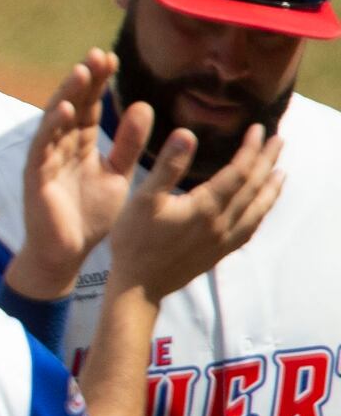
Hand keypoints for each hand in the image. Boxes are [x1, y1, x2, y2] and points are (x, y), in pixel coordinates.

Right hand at [4, 51, 142, 300]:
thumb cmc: (89, 216)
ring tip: (82, 71)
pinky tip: (64, 109)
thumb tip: (145, 106)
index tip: (113, 58)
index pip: (90, 107)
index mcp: (81, 145)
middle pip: (73, 106)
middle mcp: (61, 146)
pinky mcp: (35, 175)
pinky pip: (43, 146)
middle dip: (85, 80)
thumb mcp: (117, 175)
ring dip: (68, 95)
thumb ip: (129, 145)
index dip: (100, 83)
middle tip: (99, 54)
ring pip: (56, 120)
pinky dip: (52, 127)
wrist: (66, 253)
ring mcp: (46, 158)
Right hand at [108, 121, 283, 301]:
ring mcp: (224, 240)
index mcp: (206, 207)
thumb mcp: (143, 198)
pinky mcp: (220, 252)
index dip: (251, 149)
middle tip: (279, 140)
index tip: (258, 129)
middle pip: (254, 188)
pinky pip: (250, 228)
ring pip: (257, 210)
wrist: (139, 285)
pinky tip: (260, 208)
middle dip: (267, 162)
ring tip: (281, 172)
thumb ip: (168, 166)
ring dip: (271, 188)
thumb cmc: (134, 240)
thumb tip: (187, 134)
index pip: (239, 172)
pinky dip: (261, 212)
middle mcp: (222, 223)